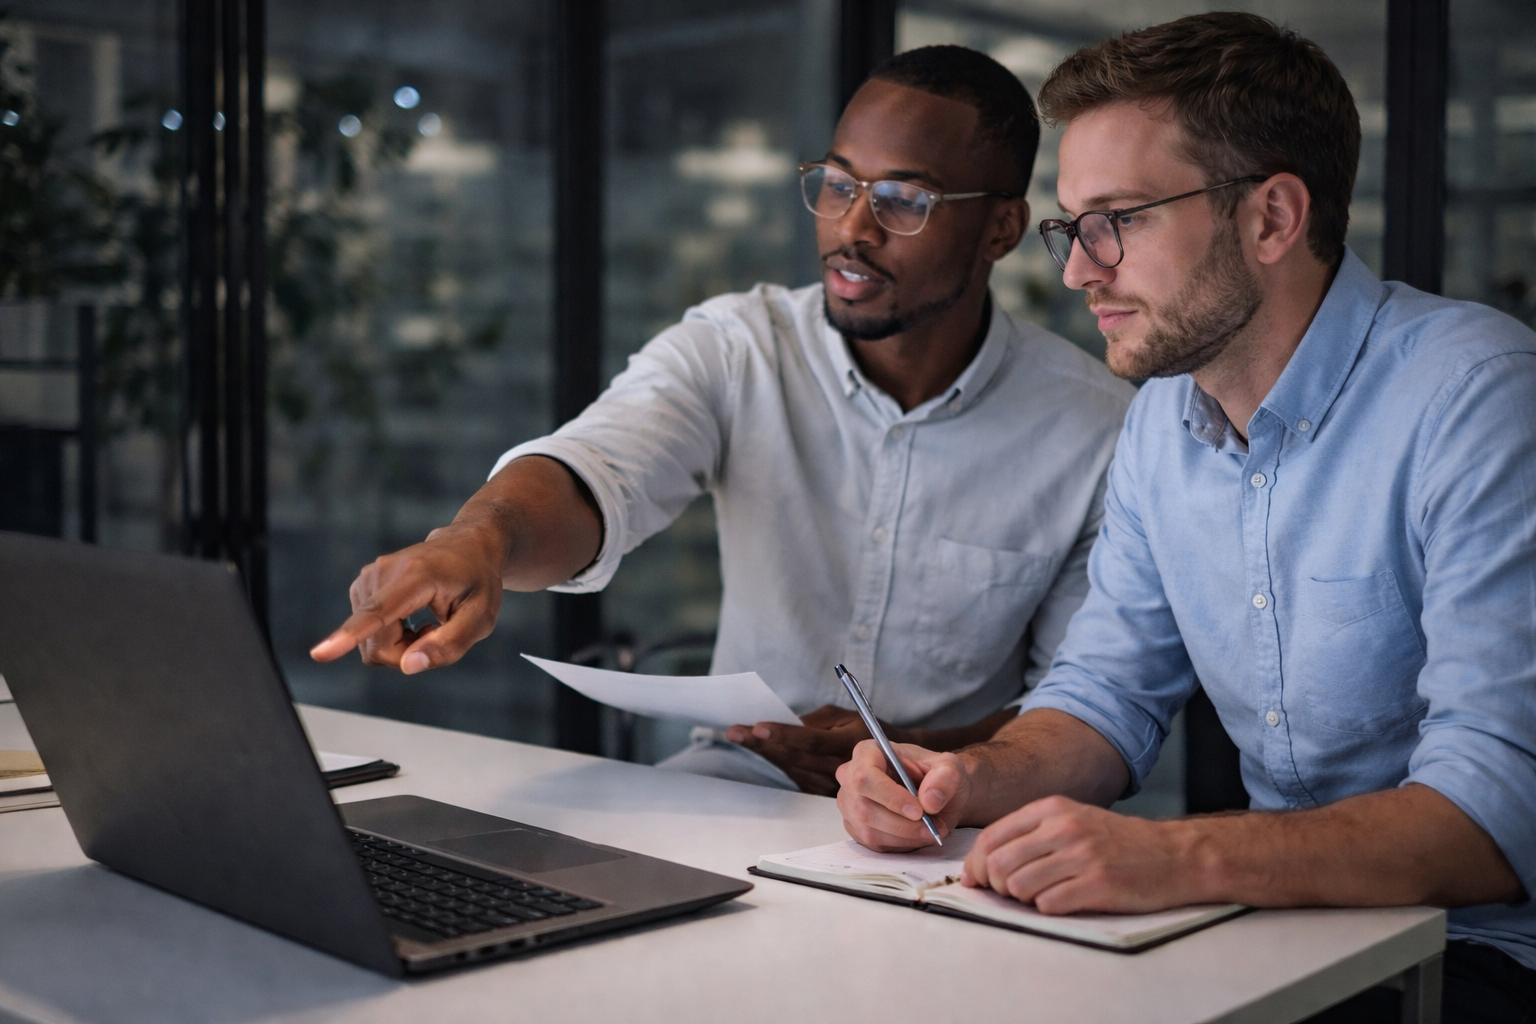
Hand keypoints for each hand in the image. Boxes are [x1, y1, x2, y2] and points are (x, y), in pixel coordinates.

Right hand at [308, 522, 506, 673]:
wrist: (467, 546)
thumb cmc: (478, 583)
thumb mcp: (480, 618)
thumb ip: (449, 645)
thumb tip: (408, 666)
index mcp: (417, 576)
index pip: (378, 613)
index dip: (349, 637)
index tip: (319, 654)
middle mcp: (383, 571)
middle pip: (376, 645)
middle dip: (406, 654)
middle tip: (437, 633)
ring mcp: (368, 577)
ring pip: (369, 643)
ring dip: (401, 645)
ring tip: (428, 622)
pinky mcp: (361, 586)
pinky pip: (366, 634)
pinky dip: (391, 636)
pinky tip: (412, 617)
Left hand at [725, 705, 873, 795]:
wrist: (892, 765)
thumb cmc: (864, 730)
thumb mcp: (846, 717)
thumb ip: (818, 721)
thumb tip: (789, 724)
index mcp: (849, 743)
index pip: (811, 740)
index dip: (784, 733)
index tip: (758, 725)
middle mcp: (840, 767)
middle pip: (795, 757)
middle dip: (762, 743)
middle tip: (735, 731)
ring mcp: (832, 784)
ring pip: (790, 768)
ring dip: (763, 752)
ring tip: (738, 736)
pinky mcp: (824, 792)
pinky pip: (794, 776)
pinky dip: (775, 762)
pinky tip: (756, 749)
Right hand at [835, 738, 972, 850]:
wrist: (937, 795)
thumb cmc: (937, 775)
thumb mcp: (950, 767)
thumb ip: (945, 777)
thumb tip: (929, 800)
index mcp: (868, 752)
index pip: (865, 777)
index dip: (890, 797)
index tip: (919, 811)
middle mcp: (851, 777)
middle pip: (865, 808)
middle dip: (903, 824)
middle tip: (932, 827)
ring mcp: (850, 804)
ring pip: (869, 831)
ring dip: (905, 837)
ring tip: (930, 830)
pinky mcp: (856, 828)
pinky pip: (874, 844)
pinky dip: (901, 845)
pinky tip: (917, 835)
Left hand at [962, 796, 1199, 913]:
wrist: (1172, 855)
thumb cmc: (1116, 842)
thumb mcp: (1071, 820)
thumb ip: (1029, 836)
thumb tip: (982, 866)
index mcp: (1051, 810)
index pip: (991, 838)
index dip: (975, 865)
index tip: (976, 881)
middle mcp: (1063, 829)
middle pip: (999, 864)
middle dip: (996, 886)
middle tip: (1010, 894)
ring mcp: (1081, 856)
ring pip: (1019, 887)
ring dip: (1022, 900)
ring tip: (1040, 896)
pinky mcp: (1098, 885)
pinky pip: (1048, 905)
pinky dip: (1047, 909)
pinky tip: (1063, 902)